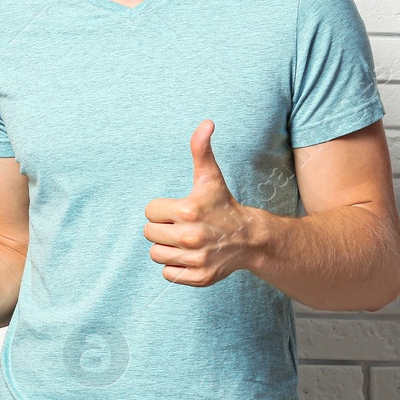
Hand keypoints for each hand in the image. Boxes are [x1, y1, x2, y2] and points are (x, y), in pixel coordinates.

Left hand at [143, 120, 255, 286]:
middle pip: (149, 234)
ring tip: (185, 240)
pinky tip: (191, 256)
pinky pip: (168, 273)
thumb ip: (201, 150)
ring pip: (156, 255)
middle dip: (162, 228)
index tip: (179, 210)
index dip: (162, 210)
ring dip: (167, 248)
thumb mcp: (211, 177)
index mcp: (188, 211)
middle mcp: (191, 237)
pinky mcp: (199, 277)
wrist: (250, 238)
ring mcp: (196, 259)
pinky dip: (176, 267)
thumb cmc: (223, 205)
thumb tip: (206, 123)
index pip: (150, 212)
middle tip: (181, 225)